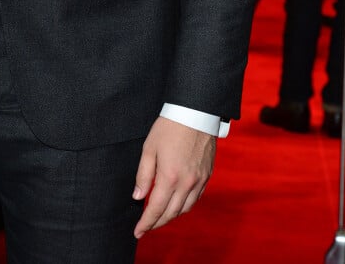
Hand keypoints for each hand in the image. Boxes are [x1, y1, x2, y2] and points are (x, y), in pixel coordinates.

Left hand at [132, 116, 215, 238]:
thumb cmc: (169, 127)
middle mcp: (186, 183)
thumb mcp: (149, 148)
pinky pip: (195, 199)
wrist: (195, 113)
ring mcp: (199, 180)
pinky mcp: (207, 175)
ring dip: (171, 216)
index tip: (137, 232)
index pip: (156, 209)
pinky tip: (177, 204)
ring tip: (159, 217)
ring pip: (184, 209)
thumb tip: (137, 196)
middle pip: (171, 213)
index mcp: (170, 177)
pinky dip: (184, 206)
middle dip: (157, 223)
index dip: (146, 223)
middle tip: (146, 227)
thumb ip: (143, 175)